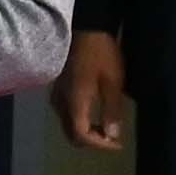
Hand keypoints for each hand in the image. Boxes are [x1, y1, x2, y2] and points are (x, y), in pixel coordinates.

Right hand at [63, 29, 132, 154]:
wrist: (86, 29)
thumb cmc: (101, 55)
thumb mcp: (113, 83)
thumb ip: (111, 111)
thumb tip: (112, 135)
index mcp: (74, 104)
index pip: (82, 136)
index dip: (100, 145)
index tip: (118, 144)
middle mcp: (60, 105)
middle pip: (71, 135)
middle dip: (92, 141)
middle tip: (112, 137)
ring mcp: (57, 97)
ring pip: (68, 126)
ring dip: (86, 131)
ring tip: (106, 126)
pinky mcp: (58, 90)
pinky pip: (66, 115)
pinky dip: (80, 121)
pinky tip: (94, 113)